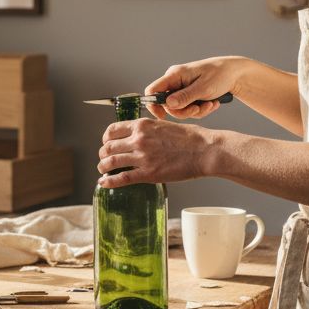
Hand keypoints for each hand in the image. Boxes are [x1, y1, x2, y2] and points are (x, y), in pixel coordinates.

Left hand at [96, 117, 214, 186]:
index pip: (112, 130)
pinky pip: (122, 178)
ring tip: (103, 171)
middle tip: (104, 159)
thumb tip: (142, 136)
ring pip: (111, 162)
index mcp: (142, 125)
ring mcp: (142, 157)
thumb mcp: (166, 125)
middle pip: (108, 147)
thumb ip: (150, 130)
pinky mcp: (148, 173)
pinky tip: (103, 183)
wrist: (205, 151)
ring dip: (103, 167)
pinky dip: (109, 182)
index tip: (106, 143)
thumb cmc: (192, 138)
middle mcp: (139, 139)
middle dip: (103, 154)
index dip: (106, 138)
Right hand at [145, 56, 245, 119]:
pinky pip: (189, 109)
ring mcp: (182, 89)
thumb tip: (167, 104)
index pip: (153, 90)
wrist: (235, 74)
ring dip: (196, 111)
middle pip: (167, 105)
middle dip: (184, 111)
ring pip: (180, 109)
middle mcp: (175, 82)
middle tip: (198, 109)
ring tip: (211, 104)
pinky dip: (201, 110)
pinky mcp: (190, 96)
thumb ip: (185, 97)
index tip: (162, 117)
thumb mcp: (203, 88)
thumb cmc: (220, 75)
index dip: (153, 105)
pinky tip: (212, 103)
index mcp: (174, 75)